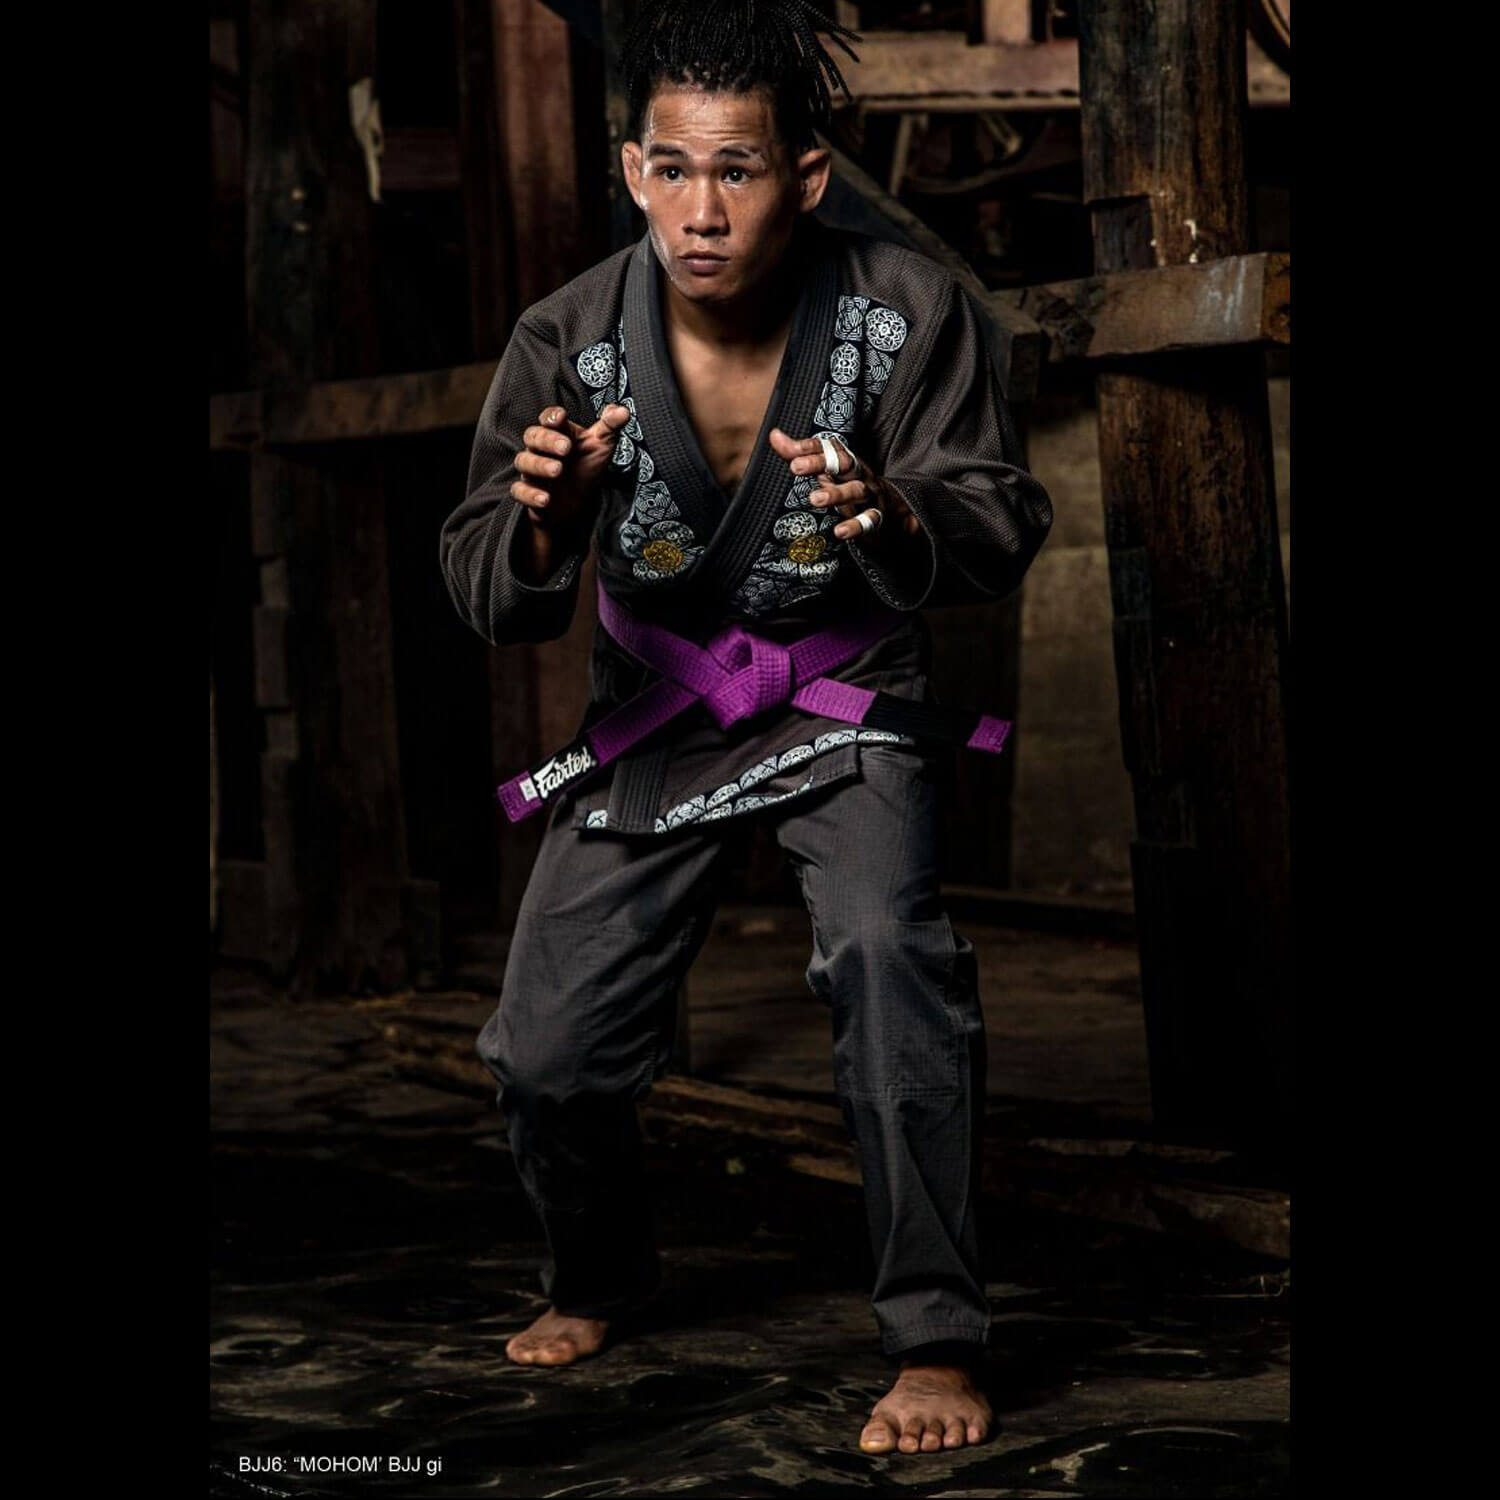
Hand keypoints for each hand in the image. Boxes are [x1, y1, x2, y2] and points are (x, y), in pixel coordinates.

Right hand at [511, 403, 632, 534]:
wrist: (576, 505)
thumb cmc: (586, 469)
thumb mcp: (601, 447)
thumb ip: (610, 427)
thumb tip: (623, 410)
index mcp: (558, 433)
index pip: (549, 418)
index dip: (552, 416)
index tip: (561, 417)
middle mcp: (541, 449)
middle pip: (533, 436)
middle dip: (548, 441)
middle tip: (566, 448)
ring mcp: (532, 470)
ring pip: (524, 461)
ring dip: (539, 465)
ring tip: (557, 470)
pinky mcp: (528, 492)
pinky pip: (520, 491)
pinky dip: (530, 494)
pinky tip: (545, 499)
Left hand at [767, 428, 920, 544]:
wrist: (893, 512)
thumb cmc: (851, 487)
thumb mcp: (828, 471)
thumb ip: (801, 455)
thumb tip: (774, 435)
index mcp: (846, 461)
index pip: (828, 448)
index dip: (809, 448)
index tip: (789, 451)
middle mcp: (859, 474)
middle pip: (843, 462)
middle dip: (821, 462)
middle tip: (796, 467)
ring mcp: (870, 495)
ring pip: (856, 490)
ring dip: (836, 494)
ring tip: (814, 499)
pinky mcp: (878, 518)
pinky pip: (869, 520)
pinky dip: (856, 525)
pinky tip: (840, 532)